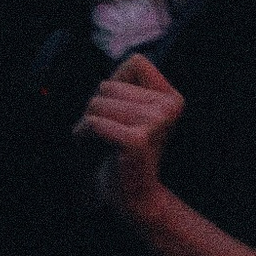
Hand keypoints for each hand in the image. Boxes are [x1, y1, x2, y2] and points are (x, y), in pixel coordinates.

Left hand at [76, 50, 184, 226]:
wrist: (136, 197)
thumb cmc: (126, 152)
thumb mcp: (135, 112)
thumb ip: (129, 85)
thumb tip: (125, 58)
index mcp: (172, 98)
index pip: (136, 62)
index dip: (117, 82)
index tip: (115, 109)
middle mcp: (169, 107)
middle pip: (109, 84)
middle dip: (96, 106)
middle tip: (102, 130)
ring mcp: (156, 122)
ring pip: (98, 103)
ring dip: (88, 121)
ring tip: (96, 138)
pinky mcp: (137, 140)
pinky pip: (95, 123)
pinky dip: (83, 133)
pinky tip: (89, 145)